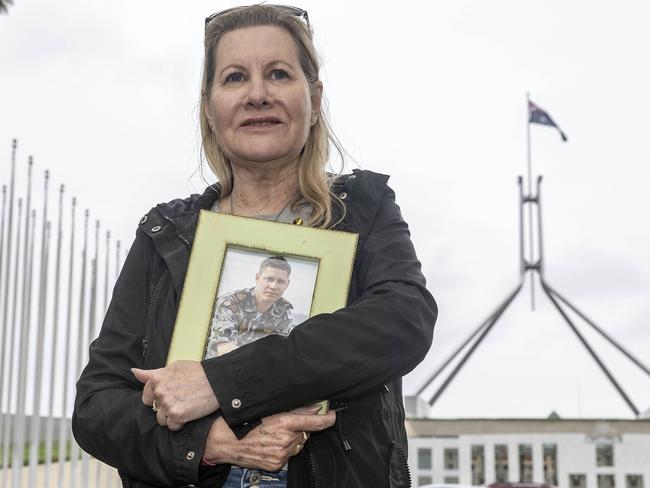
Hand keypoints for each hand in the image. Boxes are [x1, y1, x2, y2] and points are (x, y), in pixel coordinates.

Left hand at [132, 361, 218, 430]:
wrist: (217, 381)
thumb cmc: (198, 373)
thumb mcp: (174, 367)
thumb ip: (153, 373)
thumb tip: (135, 372)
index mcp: (157, 379)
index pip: (147, 397)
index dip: (159, 399)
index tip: (171, 396)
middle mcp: (159, 391)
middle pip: (155, 409)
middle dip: (167, 407)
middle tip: (183, 399)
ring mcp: (167, 404)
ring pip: (162, 420)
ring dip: (173, 417)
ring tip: (186, 406)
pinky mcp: (176, 415)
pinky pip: (172, 426)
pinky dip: (181, 423)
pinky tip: (190, 412)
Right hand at [203, 409, 335, 470]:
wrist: (223, 442)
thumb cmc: (243, 421)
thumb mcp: (269, 409)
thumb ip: (294, 409)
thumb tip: (314, 406)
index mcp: (284, 424)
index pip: (315, 423)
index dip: (327, 419)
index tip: (333, 415)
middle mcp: (285, 441)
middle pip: (305, 433)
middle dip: (301, 427)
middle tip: (287, 422)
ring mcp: (281, 455)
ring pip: (298, 444)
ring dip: (293, 438)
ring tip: (275, 432)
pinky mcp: (276, 465)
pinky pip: (289, 455)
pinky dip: (285, 448)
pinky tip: (272, 442)